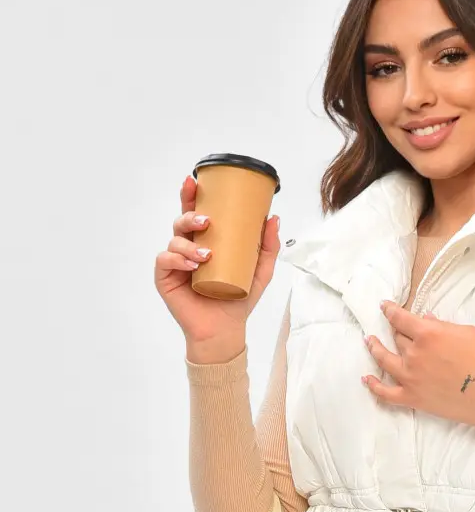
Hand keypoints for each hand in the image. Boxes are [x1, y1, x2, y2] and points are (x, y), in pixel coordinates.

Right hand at [154, 174, 280, 351]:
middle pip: (181, 221)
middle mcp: (188, 248)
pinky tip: (191, 265)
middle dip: (190, 216)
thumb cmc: (238, 299)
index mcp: (205, 241)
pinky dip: (177, 259)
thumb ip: (267, 246)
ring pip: (174, 240)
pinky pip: (165, 260)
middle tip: (206, 222)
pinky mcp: (166, 278)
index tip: (194, 181)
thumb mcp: (259, 271)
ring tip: (206, 255)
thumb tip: (272, 218)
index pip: (196, 213)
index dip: (191, 195)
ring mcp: (175, 263)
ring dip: (189, 244)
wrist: (225, 329)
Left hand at [362, 302, 474, 430]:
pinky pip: (385, 393)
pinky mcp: (411, 397)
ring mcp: (409, 377)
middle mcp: (413, 353)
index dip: (389, 310)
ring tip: (369, 342)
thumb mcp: (467, 332)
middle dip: (395, 331)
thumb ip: (442, 325)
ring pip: (384, 360)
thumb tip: (426, 319)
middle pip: (397, 338)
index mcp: (427, 333)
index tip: (384, 306)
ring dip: (374, 348)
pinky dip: (373, 386)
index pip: (400, 318)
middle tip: (395, 329)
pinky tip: (366, 379)